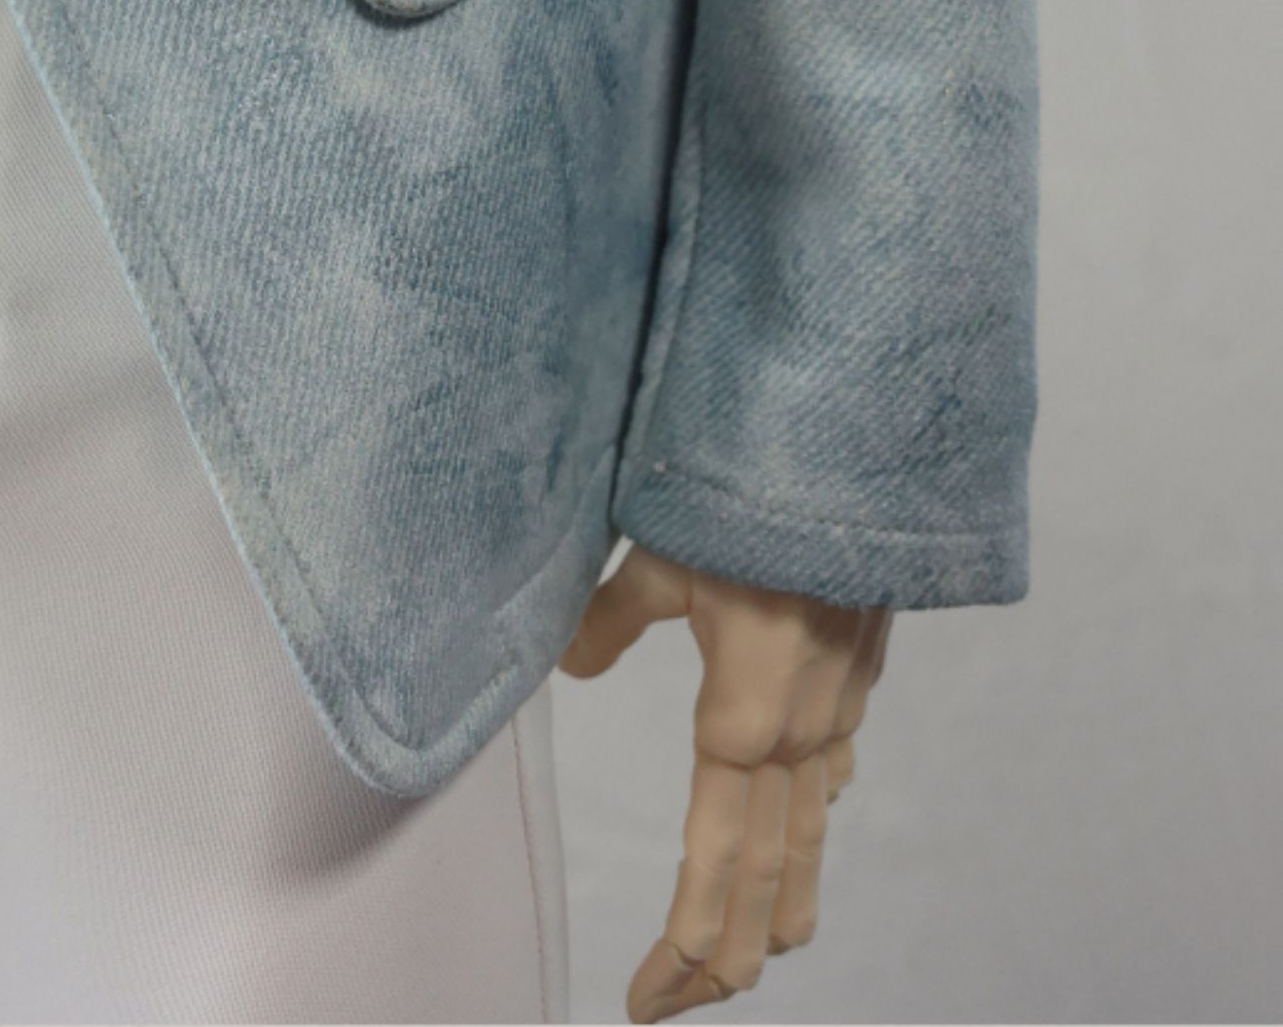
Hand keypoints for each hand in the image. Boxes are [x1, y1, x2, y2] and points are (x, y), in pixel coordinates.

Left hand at [559, 542, 890, 1019]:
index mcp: (743, 720)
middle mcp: (797, 735)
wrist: (857, 455)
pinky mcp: (855, 678)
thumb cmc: (748, 498)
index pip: (715, 862)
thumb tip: (569, 669)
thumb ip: (610, 620)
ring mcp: (835, 710)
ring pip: (809, 835)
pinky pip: (830, 768)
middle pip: (766, 876)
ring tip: (756, 960)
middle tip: (677, 1008)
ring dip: (779, 908)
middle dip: (724, 955)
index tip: (646, 1000)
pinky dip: (811, 818)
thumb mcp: (658, 555)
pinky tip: (808, 825)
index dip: (684, 939)